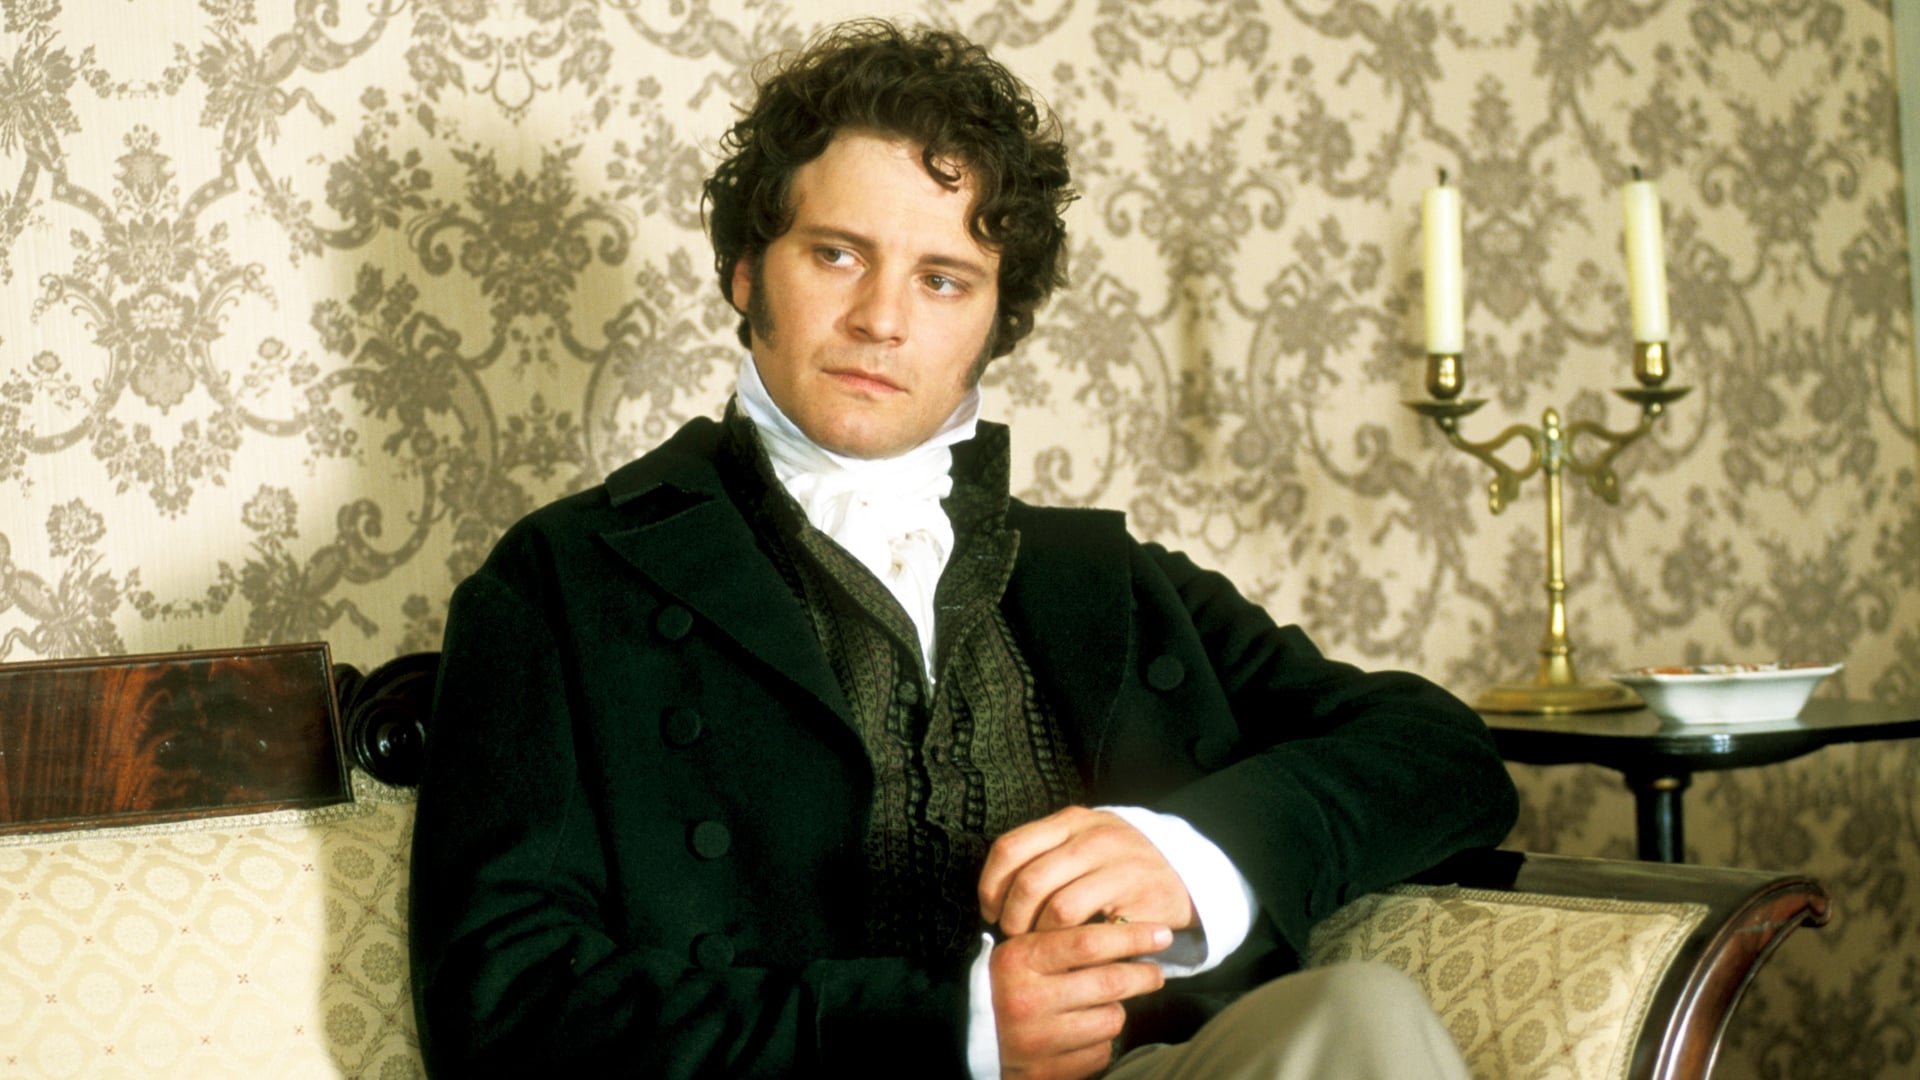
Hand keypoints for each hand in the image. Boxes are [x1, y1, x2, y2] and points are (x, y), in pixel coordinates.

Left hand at [979, 806, 1195, 935]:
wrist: (1182, 872)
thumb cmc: (1115, 863)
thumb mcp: (1080, 841)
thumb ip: (1043, 854)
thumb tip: (993, 892)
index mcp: (1070, 820)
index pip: (1010, 848)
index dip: (991, 885)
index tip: (991, 910)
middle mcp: (1093, 838)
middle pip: (1028, 882)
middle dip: (1013, 918)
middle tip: (1016, 935)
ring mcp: (1118, 866)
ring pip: (1057, 909)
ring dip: (1042, 936)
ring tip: (1044, 943)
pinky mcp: (1139, 898)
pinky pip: (1091, 930)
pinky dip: (1073, 945)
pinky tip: (1072, 949)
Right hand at [992, 921, 1170, 1079]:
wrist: (971, 1038)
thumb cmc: (1009, 986)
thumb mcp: (1024, 952)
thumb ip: (1064, 939)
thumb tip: (1127, 928)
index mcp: (1018, 960)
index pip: (1088, 942)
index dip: (1132, 936)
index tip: (1161, 932)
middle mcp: (1025, 1000)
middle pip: (1109, 982)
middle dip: (1143, 974)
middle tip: (1155, 971)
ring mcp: (1036, 1039)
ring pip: (1110, 1019)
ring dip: (1117, 1010)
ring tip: (1107, 1004)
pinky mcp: (1047, 1071)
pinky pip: (1099, 1052)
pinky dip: (1100, 1041)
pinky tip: (1085, 1032)